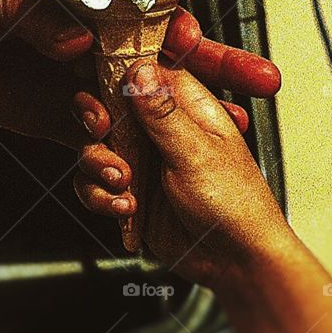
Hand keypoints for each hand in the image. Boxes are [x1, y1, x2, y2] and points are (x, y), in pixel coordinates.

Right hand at [74, 59, 293, 288]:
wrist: (234, 262)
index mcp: (189, 106)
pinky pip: (95, 184)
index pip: (145, 70)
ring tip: (122, 183)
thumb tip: (140, 70)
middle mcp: (162, 128)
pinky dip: (100, 197)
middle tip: (100, 132)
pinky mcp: (130, 191)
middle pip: (109, 105)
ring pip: (95, 146)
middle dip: (96, 121)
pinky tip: (125, 208)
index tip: (101, 87)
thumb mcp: (197, 154)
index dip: (116, 73)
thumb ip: (163, 114)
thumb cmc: (236, 206)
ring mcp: (144, 160)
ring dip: (99, 165)